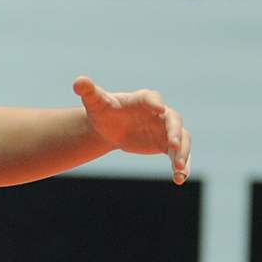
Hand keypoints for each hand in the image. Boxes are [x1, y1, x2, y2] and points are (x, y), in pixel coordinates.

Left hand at [75, 78, 190, 184]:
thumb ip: (89, 91)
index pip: (153, 98)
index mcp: (143, 99)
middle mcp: (161, 113)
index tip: (160, 110)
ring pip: (182, 139)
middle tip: (174, 146)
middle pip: (174, 120)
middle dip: (175, 132)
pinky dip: (181, 166)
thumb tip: (78, 82)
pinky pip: (178, 154)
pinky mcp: (166, 144)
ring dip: (183, 153)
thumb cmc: (104, 110)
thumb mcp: (95, 102)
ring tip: (179, 171)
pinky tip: (179, 179)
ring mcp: (166, 129)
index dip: (156, 103)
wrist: (109, 126)